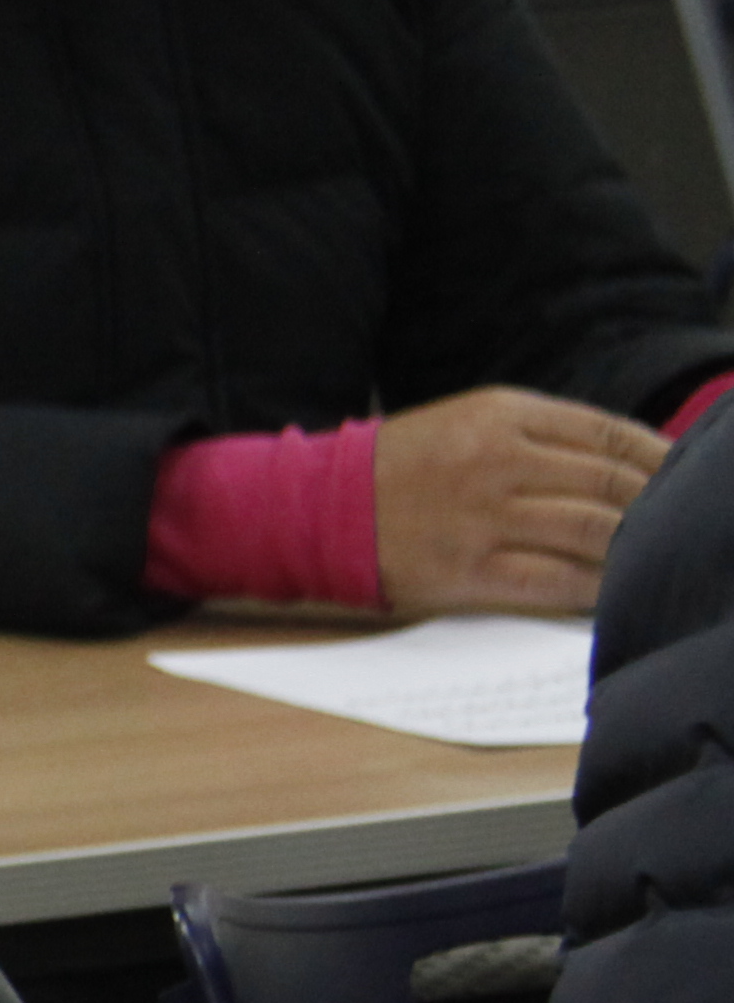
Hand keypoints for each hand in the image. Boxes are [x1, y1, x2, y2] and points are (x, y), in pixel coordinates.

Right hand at [373, 387, 667, 616]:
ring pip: (592, 529)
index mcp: (502, 414)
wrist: (317, 507)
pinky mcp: (467, 569)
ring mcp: (483, 517)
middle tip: (681, 519)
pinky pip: (554, 578)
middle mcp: (496, 460)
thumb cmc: (402, 467)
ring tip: (650, 553)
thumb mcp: (470, 423)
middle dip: (655, 502)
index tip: (684, 473)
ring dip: (632, 543)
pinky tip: (611, 588)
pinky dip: (594, 584)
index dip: (658, 456)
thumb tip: (629, 463)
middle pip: (609, 482)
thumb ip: (542, 435)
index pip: (608, 434)